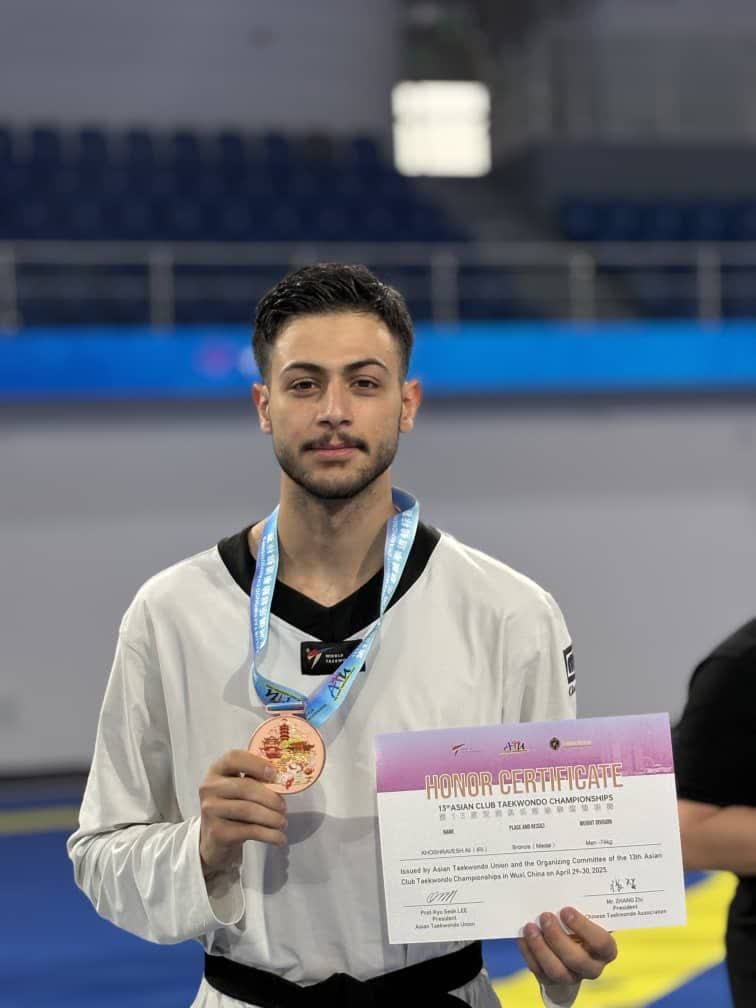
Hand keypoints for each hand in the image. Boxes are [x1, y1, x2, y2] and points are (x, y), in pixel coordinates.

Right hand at [199, 749, 287, 875]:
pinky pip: (249, 831)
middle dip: (270, 797)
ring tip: (283, 822)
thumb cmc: (234, 805)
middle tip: (284, 806)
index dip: (255, 764)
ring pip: (248, 810)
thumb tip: (285, 780)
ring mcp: (210, 810)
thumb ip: (256, 779)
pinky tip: (279, 838)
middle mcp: (209, 788)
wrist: (216, 838)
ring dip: (272, 817)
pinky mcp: (217, 832)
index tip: (275, 774)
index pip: (233, 758)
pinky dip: (269, 835)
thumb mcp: (240, 787)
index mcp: (217, 769)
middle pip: (244, 787)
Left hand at [518, 907, 616, 1003]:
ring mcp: (571, 977)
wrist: (570, 955)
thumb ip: (584, 907)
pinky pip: (538, 969)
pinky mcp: (551, 981)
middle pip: (577, 960)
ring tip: (530, 927)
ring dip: (540, 947)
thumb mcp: (587, 917)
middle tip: (545, 916)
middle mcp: (591, 967)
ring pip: (556, 970)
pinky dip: (528, 952)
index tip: (566, 910)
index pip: (602, 943)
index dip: (583, 928)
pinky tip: (522, 936)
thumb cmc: (580, 927)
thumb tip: (568, 882)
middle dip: (558, 938)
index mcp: (605, 950)